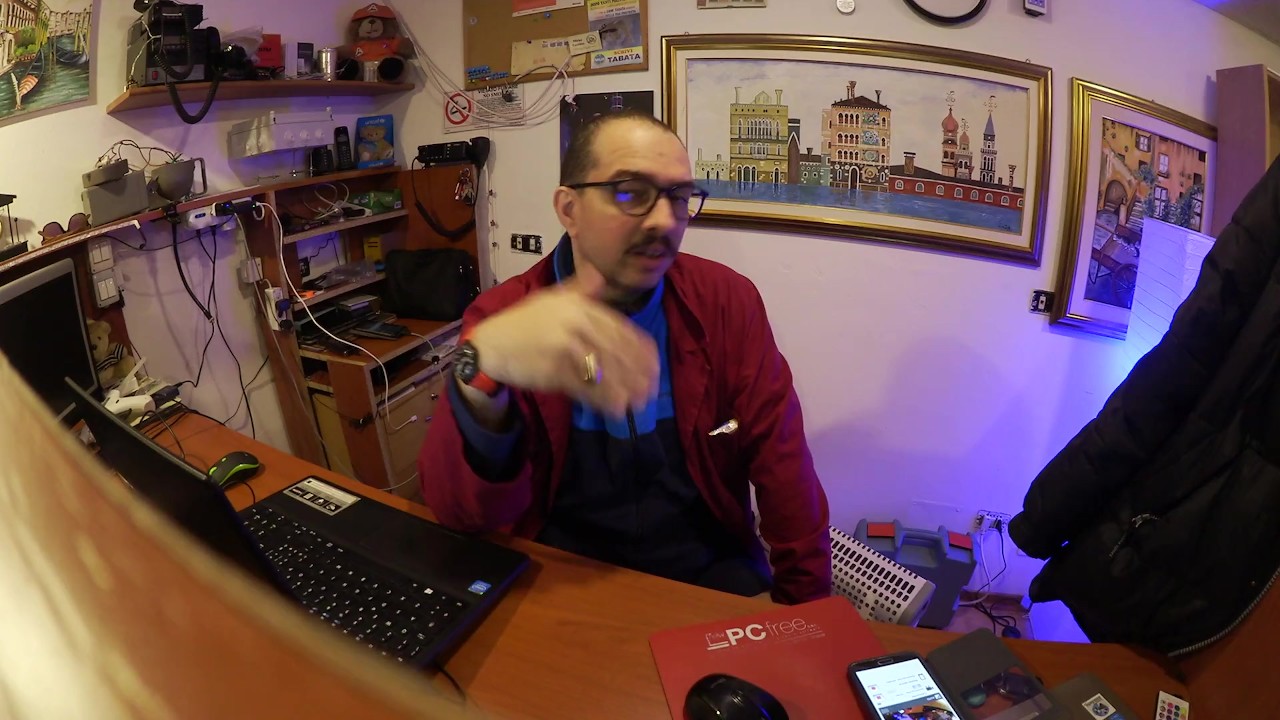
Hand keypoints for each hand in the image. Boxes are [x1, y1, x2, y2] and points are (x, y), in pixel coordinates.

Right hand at [467, 274, 659, 416]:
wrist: (490, 343)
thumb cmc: (522, 323)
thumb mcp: (551, 298)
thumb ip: (579, 288)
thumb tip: (600, 275)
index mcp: (578, 305)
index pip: (620, 329)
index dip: (640, 351)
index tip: (654, 366)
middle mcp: (574, 322)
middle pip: (616, 351)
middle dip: (637, 373)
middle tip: (651, 390)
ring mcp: (563, 346)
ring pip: (603, 370)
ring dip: (624, 389)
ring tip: (637, 404)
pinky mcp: (552, 369)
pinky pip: (583, 387)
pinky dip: (602, 400)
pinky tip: (614, 409)